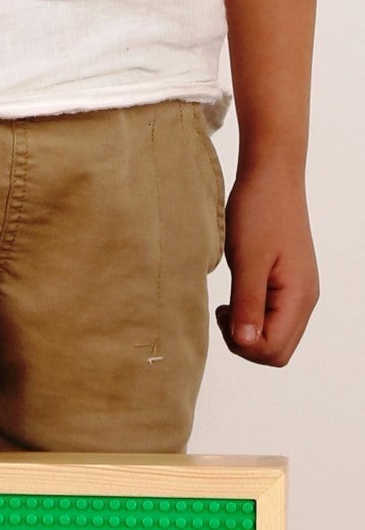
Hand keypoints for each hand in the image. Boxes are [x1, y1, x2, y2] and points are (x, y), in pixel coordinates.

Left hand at [215, 167, 318, 365]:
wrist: (271, 177)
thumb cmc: (259, 211)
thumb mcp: (248, 261)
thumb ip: (247, 304)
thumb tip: (246, 341)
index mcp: (299, 297)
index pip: (273, 351)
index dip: (243, 346)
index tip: (224, 315)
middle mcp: (305, 300)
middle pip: (277, 353)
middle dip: (246, 346)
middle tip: (224, 315)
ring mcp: (299, 294)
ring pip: (274, 340)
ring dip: (247, 334)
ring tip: (227, 306)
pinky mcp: (288, 287)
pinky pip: (272, 321)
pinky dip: (251, 321)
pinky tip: (235, 301)